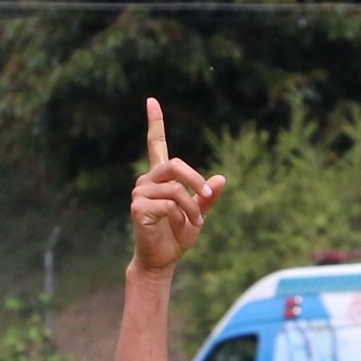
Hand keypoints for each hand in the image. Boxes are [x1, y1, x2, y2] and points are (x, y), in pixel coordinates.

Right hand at [130, 98, 225, 276]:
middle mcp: (147, 180)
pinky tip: (177, 227)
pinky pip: (168, 205)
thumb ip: (207, 197)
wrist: (162, 260)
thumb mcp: (197, 214)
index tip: (151, 100)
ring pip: (175, 189)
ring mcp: (140, 193)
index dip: (154, 122)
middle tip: (208, 196)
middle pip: (175, 165)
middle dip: (196, 180)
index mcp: (160, 178)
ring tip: (195, 223)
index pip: (155, 144)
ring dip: (191, 208)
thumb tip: (221, 178)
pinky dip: (180, 217)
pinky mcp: (138, 207)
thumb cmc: (177, 236)